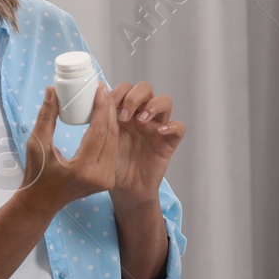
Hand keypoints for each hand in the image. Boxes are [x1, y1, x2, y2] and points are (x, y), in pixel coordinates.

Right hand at [21, 83, 121, 210]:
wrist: (41, 203)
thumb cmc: (36, 175)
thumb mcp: (37, 144)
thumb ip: (46, 117)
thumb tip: (52, 91)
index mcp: (83, 168)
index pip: (99, 131)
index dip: (101, 107)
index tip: (99, 88)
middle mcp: (100, 175)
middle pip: (110, 134)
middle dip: (108, 109)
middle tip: (102, 89)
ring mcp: (106, 179)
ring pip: (114, 141)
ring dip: (111, 119)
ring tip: (104, 99)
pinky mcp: (108, 179)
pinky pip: (111, 150)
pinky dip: (109, 132)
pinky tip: (105, 117)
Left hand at [106, 80, 185, 206]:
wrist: (124, 190)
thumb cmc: (112, 164)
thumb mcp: (102, 139)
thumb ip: (101, 118)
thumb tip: (99, 92)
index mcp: (124, 111)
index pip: (127, 88)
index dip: (120, 91)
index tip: (109, 105)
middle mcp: (141, 115)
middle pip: (146, 89)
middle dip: (135, 97)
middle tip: (123, 116)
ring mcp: (156, 127)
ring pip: (165, 101)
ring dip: (153, 106)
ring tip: (140, 121)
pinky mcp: (168, 142)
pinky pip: (179, 127)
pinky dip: (171, 126)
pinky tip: (159, 132)